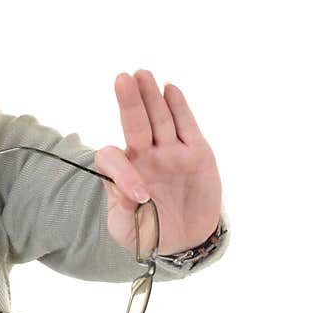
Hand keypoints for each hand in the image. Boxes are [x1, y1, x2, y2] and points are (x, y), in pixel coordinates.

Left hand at [95, 70, 221, 255]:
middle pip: (135, 124)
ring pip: (159, 119)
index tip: (140, 196)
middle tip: (122, 78)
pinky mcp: (196, 153)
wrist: (185, 239)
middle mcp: (145, 156)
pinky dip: (179, 107)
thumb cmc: (150, 233)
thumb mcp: (129, 231)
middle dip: (129, 102)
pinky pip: (186, 126)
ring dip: (151, 97)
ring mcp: (170, 152)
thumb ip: (123, 213)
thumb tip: (128, 193)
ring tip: (143, 74)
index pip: (115, 159)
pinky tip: (170, 89)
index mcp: (122, 173)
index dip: (122, 171)